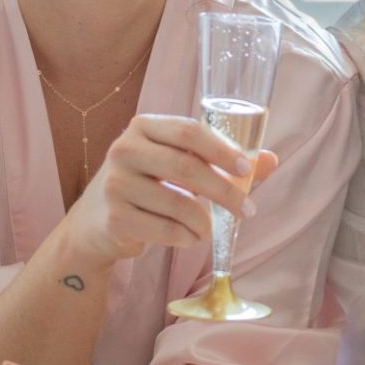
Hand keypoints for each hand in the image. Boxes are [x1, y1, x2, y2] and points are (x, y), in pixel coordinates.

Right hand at [61, 114, 277, 265]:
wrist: (94, 224)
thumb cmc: (146, 186)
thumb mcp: (177, 165)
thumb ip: (221, 160)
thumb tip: (271, 159)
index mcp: (144, 127)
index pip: (189, 131)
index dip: (222, 149)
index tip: (248, 169)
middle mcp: (124, 150)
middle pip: (187, 168)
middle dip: (225, 191)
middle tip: (247, 210)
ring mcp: (115, 184)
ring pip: (179, 204)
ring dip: (205, 222)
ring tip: (209, 228)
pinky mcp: (114, 218)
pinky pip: (166, 230)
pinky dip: (187, 237)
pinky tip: (190, 237)